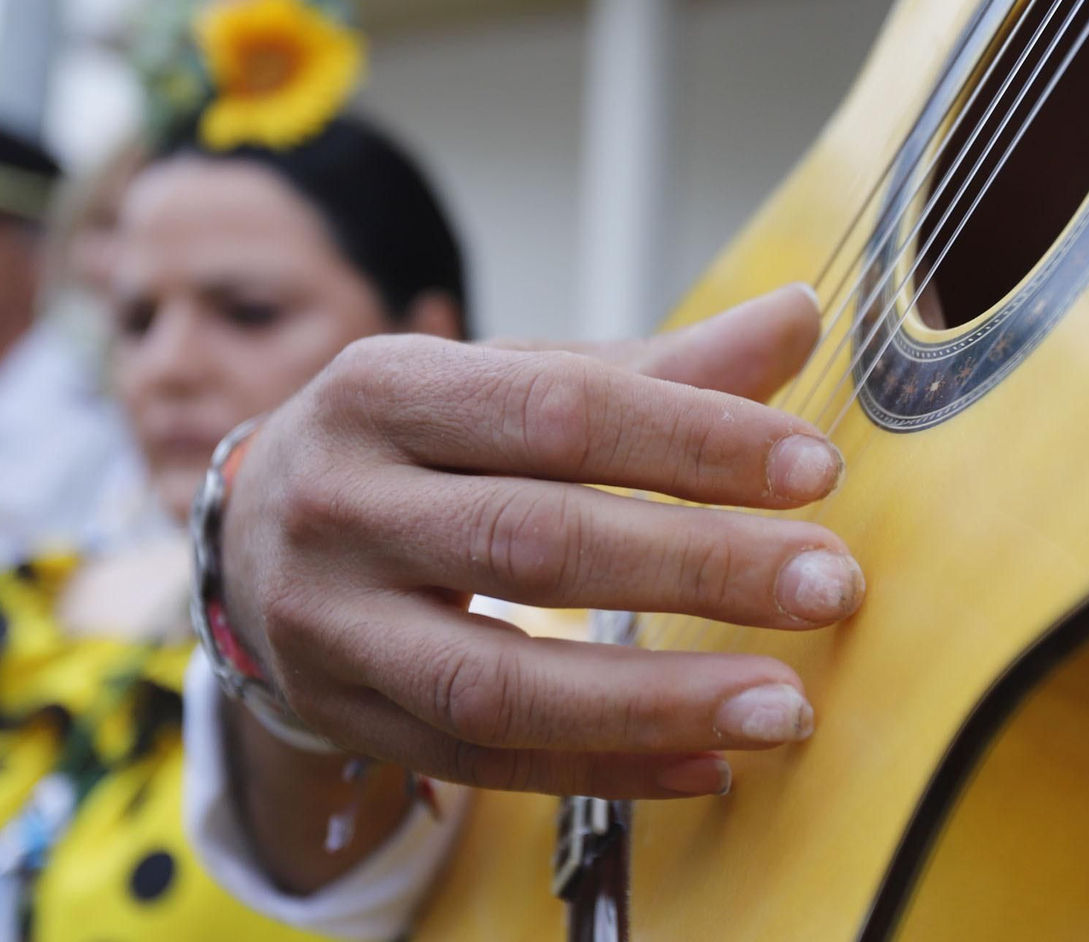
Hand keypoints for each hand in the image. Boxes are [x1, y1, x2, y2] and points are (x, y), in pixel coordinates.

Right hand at [222, 284, 863, 798]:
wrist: (259, 536)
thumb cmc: (412, 446)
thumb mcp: (504, 385)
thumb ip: (652, 369)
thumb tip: (796, 318)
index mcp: (386, 389)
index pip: (557, 411)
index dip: (692, 441)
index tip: (813, 470)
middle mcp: (341, 501)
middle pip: (534, 542)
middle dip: (698, 567)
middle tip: (829, 585)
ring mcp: (330, 622)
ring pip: (498, 681)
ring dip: (655, 699)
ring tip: (784, 705)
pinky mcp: (347, 715)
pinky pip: (484, 763)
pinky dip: (604, 770)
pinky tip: (708, 762)